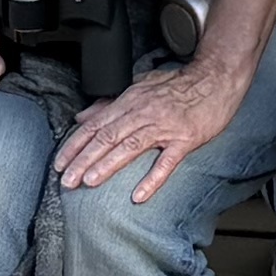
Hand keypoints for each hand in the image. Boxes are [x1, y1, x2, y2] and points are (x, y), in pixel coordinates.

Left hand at [60, 49, 257, 199]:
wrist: (216, 79)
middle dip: (83, 160)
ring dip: (107, 165)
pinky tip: (138, 195)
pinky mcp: (185, 139)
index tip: (59, 163)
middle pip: (107, 137)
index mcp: (130, 101)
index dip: (75, 145)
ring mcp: (165, 126)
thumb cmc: (179, 84)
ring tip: (89, 182)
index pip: (95, 124)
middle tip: (67, 181)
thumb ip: (110, 103)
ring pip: (130, 147)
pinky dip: (152, 179)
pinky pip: (166, 162)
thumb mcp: (140, 87)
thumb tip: (82, 116)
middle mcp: (143, 112)